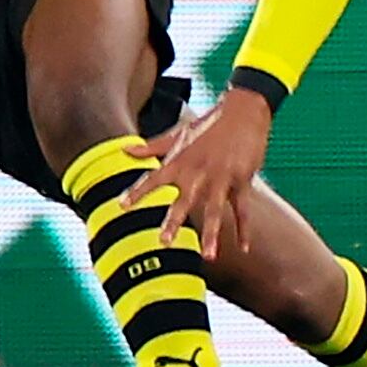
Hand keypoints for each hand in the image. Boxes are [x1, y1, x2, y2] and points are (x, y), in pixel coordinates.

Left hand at [121, 94, 267, 259]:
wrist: (244, 110)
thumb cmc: (208, 123)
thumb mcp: (177, 134)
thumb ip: (150, 147)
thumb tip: (124, 151)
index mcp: (180, 161)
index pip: (153, 178)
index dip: (137, 192)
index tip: (121, 207)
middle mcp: (199, 171)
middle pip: (185, 200)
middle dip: (174, 221)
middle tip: (164, 242)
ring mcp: (222, 177)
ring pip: (216, 210)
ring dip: (212, 234)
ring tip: (208, 257)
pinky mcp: (243, 180)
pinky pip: (243, 209)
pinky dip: (245, 229)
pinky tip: (245, 248)